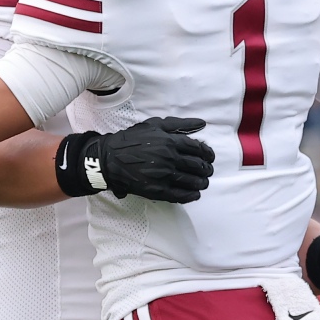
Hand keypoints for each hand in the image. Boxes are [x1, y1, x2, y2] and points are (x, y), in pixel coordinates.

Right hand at [78, 117, 215, 202]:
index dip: (208, 154)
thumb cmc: (132, 140)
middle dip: (207, 169)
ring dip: (202, 182)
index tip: (210, 157)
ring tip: (203, 182)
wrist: (110, 159)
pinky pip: (180, 195)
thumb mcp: (155, 125)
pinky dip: (191, 195)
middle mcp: (169, 158)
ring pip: (192, 181)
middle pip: (198, 166)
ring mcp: (163, 176)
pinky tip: (195, 193)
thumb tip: (202, 124)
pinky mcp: (157, 190)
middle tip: (208, 171)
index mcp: (170, 141)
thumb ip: (179, 124)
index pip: (198, 149)